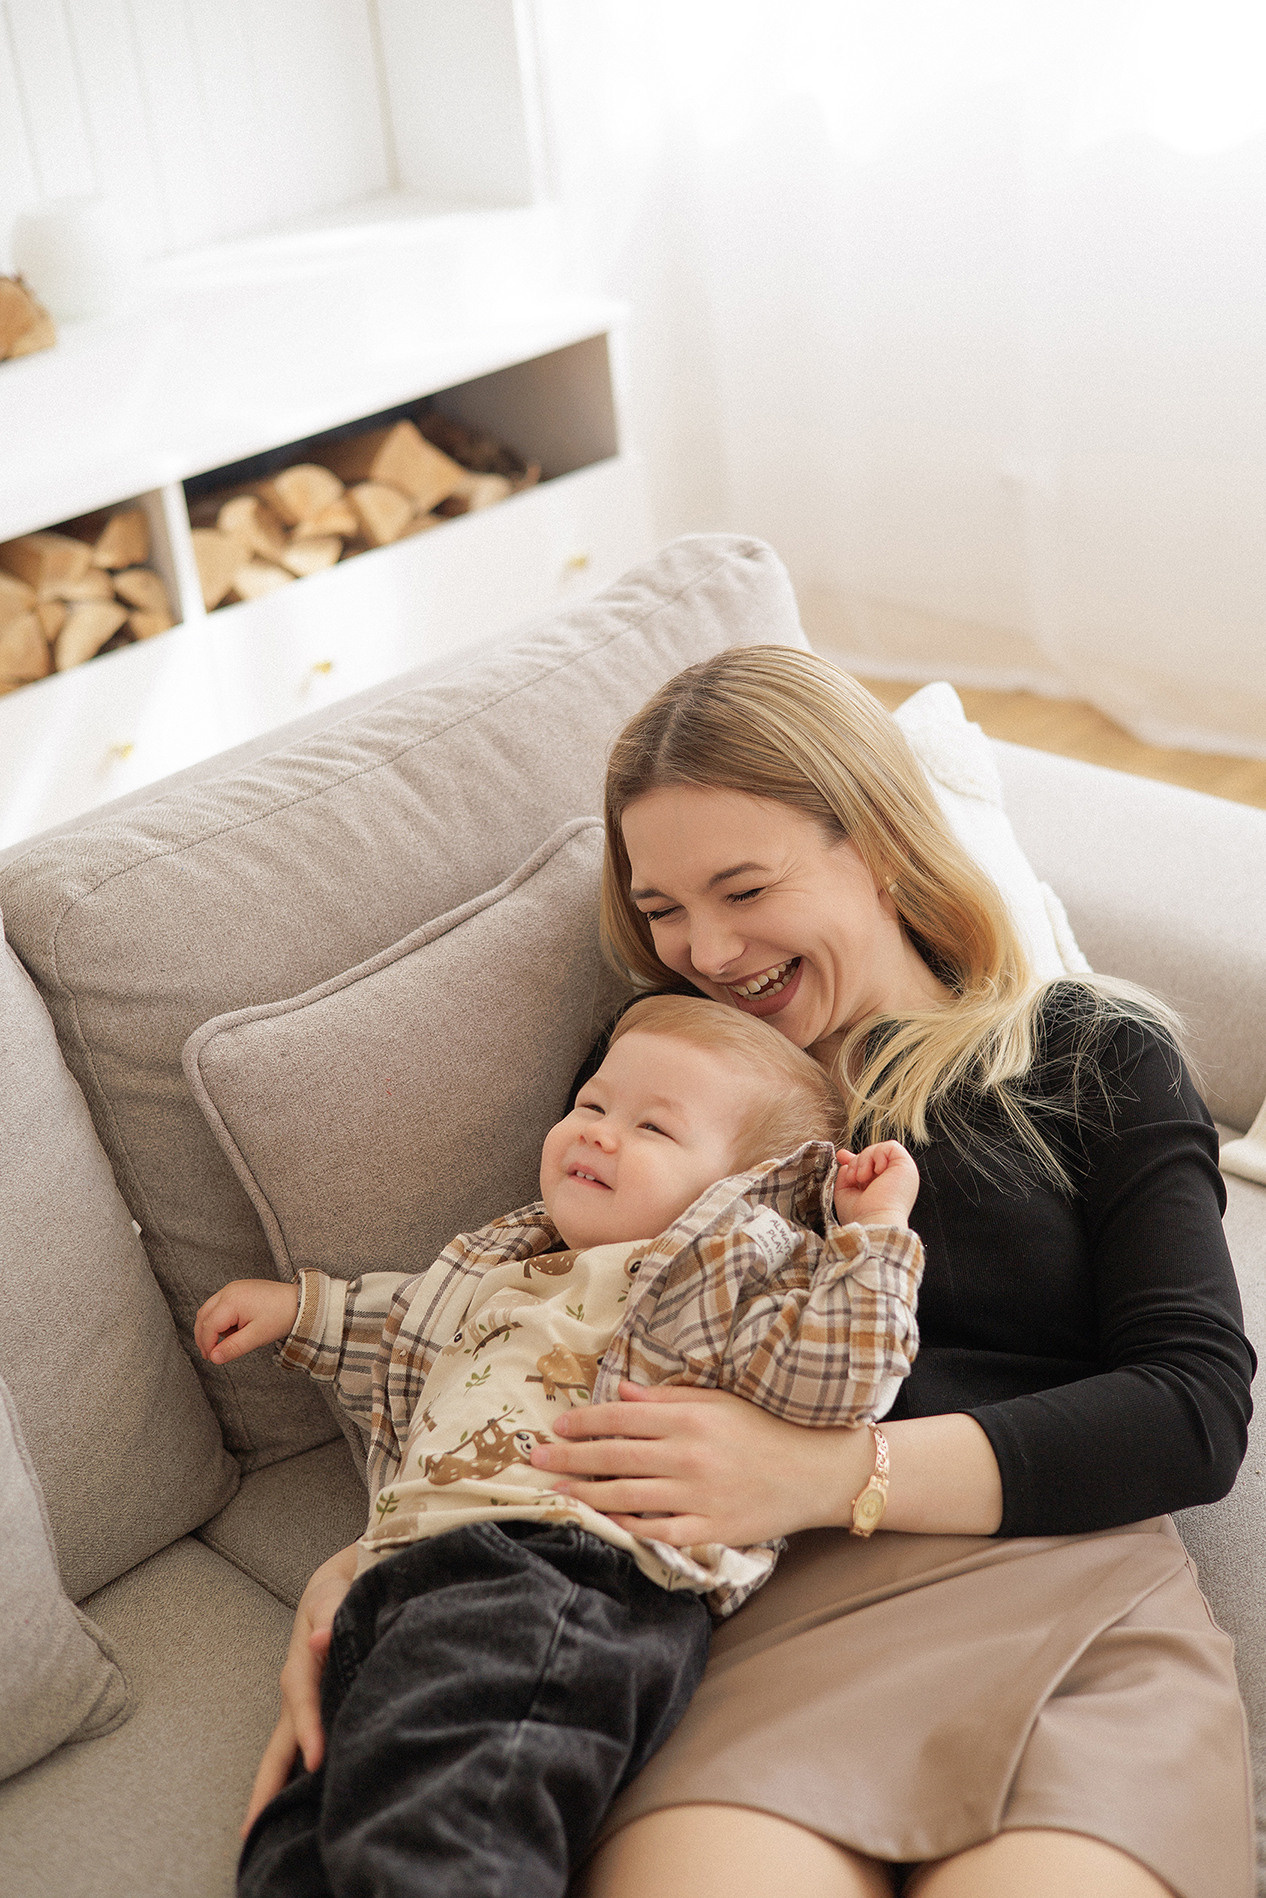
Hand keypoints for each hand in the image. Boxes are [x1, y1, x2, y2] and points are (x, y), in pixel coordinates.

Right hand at [194, 1279, 299, 1364]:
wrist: (299, 1302)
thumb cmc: (281, 1315)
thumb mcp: (257, 1336)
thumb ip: (233, 1348)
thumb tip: (214, 1358)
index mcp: (231, 1301)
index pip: (208, 1325)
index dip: (207, 1344)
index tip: (212, 1358)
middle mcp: (228, 1291)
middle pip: (203, 1316)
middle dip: (203, 1336)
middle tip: (211, 1353)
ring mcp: (233, 1288)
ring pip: (209, 1310)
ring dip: (210, 1327)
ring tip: (223, 1343)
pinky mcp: (238, 1289)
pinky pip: (219, 1305)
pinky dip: (219, 1319)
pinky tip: (232, 1330)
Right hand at [241, 1542, 358, 1837]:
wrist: (340, 1582)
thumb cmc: (339, 1588)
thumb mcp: (335, 1591)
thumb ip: (330, 1613)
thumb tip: (318, 1639)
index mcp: (301, 1665)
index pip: (303, 1704)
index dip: (309, 1732)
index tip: (317, 1761)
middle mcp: (297, 1692)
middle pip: (277, 1746)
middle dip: (266, 1787)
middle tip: (252, 1832)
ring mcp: (305, 1704)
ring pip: (287, 1752)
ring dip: (278, 1788)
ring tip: (267, 1831)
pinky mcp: (318, 1707)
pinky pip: (305, 1746)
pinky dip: (298, 1774)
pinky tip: (304, 1803)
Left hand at [528, 1381, 874, 1546]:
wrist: (816, 1472)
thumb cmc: (764, 1429)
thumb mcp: (718, 1401)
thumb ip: (668, 1397)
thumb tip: (621, 1391)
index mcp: (690, 1418)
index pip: (622, 1417)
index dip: (584, 1422)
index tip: (557, 1426)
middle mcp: (689, 1456)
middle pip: (614, 1457)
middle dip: (570, 1459)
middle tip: (536, 1461)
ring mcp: (698, 1497)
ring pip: (627, 1497)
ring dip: (586, 1495)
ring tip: (556, 1493)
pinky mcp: (709, 1531)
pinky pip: (657, 1532)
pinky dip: (627, 1529)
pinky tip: (603, 1524)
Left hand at [833, 1140, 918, 1227]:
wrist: (874, 1221)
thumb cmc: (861, 1215)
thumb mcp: (846, 1193)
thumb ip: (845, 1177)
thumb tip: (845, 1163)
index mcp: (882, 1188)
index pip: (870, 1166)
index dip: (855, 1159)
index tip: (841, 1156)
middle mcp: (894, 1180)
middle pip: (872, 1156)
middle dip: (856, 1161)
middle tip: (853, 1177)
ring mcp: (902, 1173)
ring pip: (879, 1150)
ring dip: (864, 1160)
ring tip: (861, 1177)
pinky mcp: (906, 1166)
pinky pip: (891, 1146)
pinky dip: (878, 1154)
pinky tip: (876, 1171)